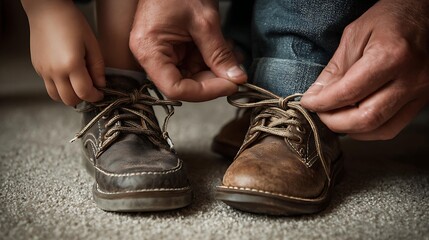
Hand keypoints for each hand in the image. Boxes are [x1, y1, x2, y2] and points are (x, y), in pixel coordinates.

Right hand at [23, 0, 104, 105]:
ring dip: (69, 96)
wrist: (48, 11)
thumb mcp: (92, 44)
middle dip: (83, 98)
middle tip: (90, 90)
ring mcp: (44, 71)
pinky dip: (60, 87)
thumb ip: (98, 67)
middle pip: (70, 100)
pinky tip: (67, 76)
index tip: (100, 93)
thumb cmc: (72, 22)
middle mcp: (55, 71)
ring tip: (78, 86)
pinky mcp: (38, 68)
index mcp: (71, 64)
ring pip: (56, 97)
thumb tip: (100, 84)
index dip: (95, 97)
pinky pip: (49, 86)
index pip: (84, 93)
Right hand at [129, 0, 246, 101]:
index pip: (175, 88)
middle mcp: (151, 55)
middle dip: (214, 78)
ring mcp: (161, 51)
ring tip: (232, 53)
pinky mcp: (171, 47)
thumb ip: (219, 53)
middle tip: (236, 71)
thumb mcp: (205, 22)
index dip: (205, 92)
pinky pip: (193, 62)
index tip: (230, 85)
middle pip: (185, 84)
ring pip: (192, 74)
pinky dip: (211, 58)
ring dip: (216, 68)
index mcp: (149, 50)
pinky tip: (224, 47)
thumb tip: (236, 78)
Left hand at [301, 0, 428, 139]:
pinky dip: (368, 130)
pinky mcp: (422, 101)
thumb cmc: (391, 18)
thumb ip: (336, 68)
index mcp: (391, 56)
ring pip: (380, 130)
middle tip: (319, 112)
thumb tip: (317, 95)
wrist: (426, 15)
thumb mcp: (356, 35)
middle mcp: (410, 79)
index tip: (307, 102)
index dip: (322, 102)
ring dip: (350, 129)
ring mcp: (420, 92)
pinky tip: (353, 119)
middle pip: (365, 118)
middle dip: (334, 121)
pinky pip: (392, 128)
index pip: (349, 92)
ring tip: (334, 115)